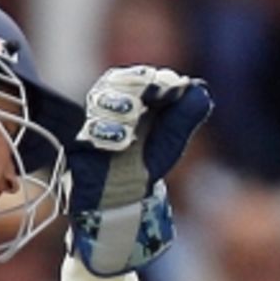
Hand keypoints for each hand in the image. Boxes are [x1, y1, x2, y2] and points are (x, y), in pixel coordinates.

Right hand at [68, 65, 212, 276]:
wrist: (122, 202)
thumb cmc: (143, 167)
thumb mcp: (169, 141)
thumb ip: (186, 116)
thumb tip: (200, 89)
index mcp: (132, 99)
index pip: (140, 78)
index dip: (156, 79)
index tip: (174, 87)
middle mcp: (109, 106)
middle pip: (115, 81)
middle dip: (136, 84)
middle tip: (155, 90)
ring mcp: (92, 124)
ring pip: (99, 101)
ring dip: (119, 104)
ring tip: (134, 113)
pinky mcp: (79, 146)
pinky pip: (88, 132)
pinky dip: (104, 131)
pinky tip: (121, 139)